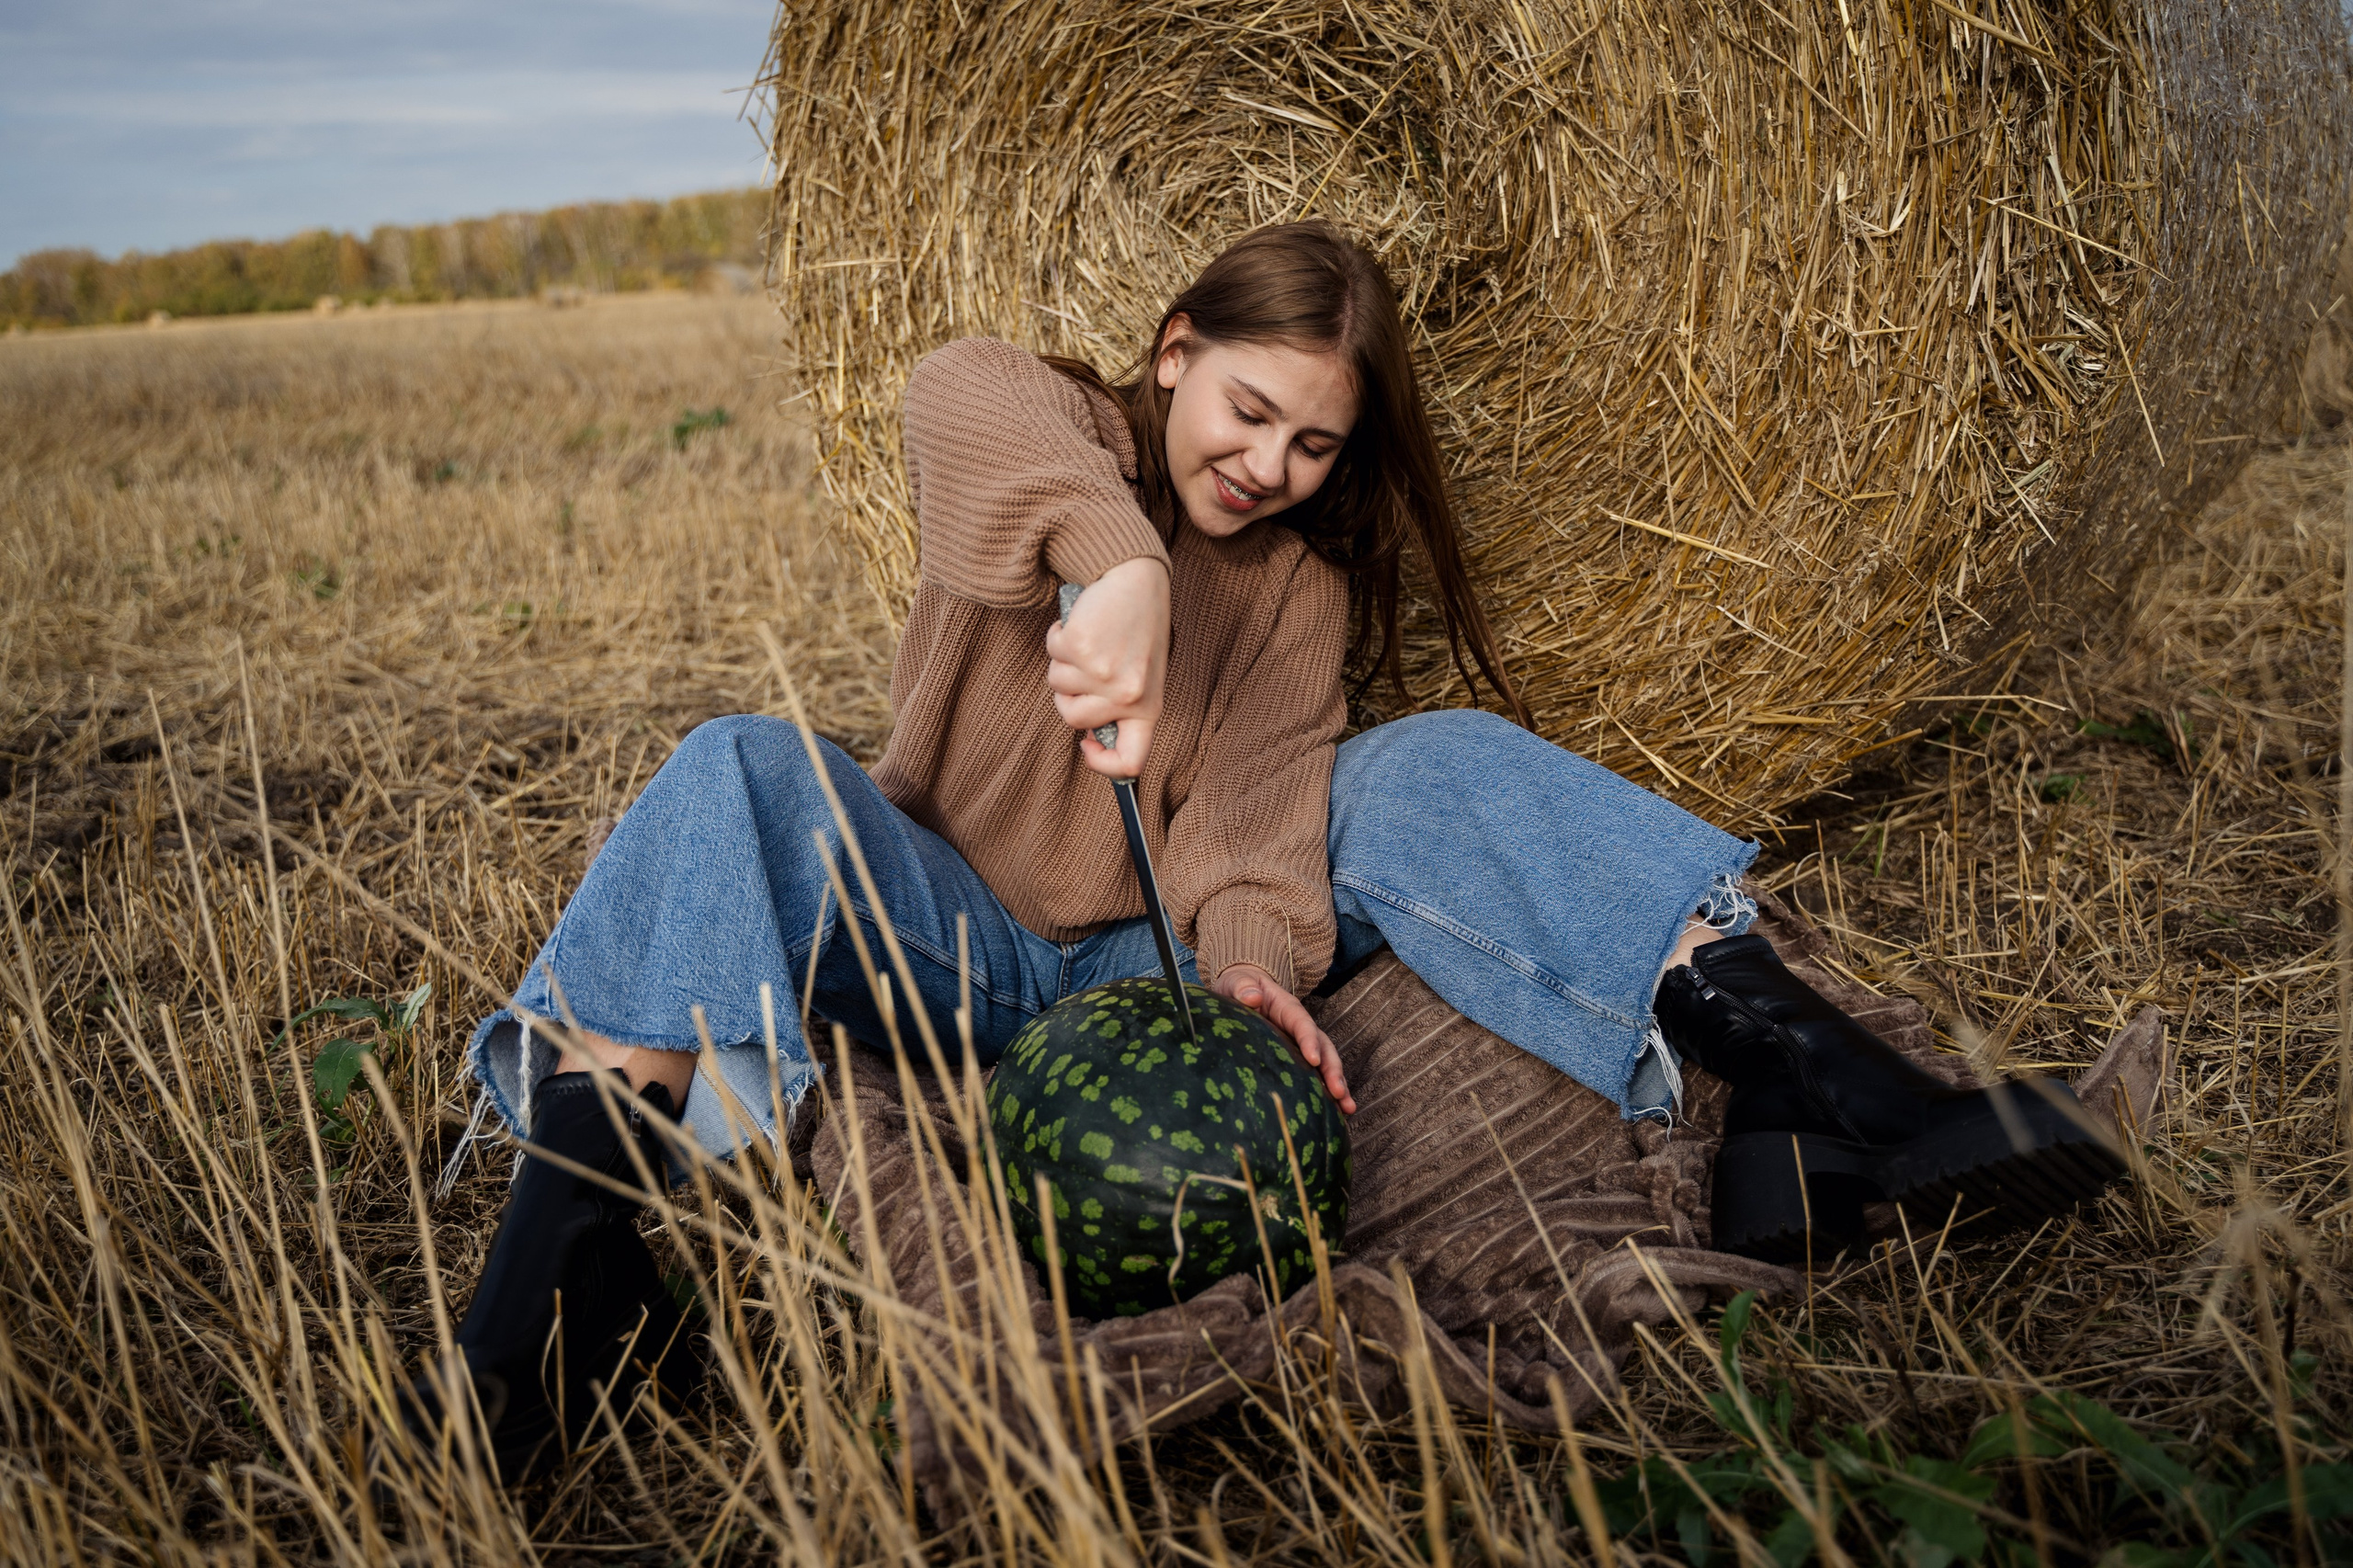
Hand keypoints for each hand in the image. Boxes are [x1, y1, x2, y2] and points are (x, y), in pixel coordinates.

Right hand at [1045, 556, 1167, 777]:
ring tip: (1091, 640)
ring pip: (1057, 684)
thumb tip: (1089, 736)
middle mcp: (1127, 695)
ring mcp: (1102, 672)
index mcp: (1148, 707)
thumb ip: (1119, 708)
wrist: (1138, 580)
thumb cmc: (1138, 630)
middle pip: (1072, 719)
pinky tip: (1081, 623)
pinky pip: (1052, 652)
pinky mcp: (1080, 646)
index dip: (1102, 765)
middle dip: (1069, 693)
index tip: (1087, 745)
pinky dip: (1058, 636)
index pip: (1129, 761)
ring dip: (1064, 661)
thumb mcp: (1142, 676)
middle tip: (1089, 665)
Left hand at [1211, 962, 1354, 1114]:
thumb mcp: (1236, 982)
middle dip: (1332, 1070)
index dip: (1309, 1040)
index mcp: (1287, 1008)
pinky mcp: (1297, 1057)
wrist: (1242, 991)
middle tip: (1339, 1093)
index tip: (1313, 1059)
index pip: (1301, 1023)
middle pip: (1323, 1046)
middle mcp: (1301, 1027)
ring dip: (1338, 1085)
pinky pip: (1315, 1074)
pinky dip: (1326, 1092)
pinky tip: (1336, 1113)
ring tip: (1347, 1109)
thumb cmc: (1239, 986)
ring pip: (1325, 1063)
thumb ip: (1243, 987)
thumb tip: (1252, 997)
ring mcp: (1302, 1043)